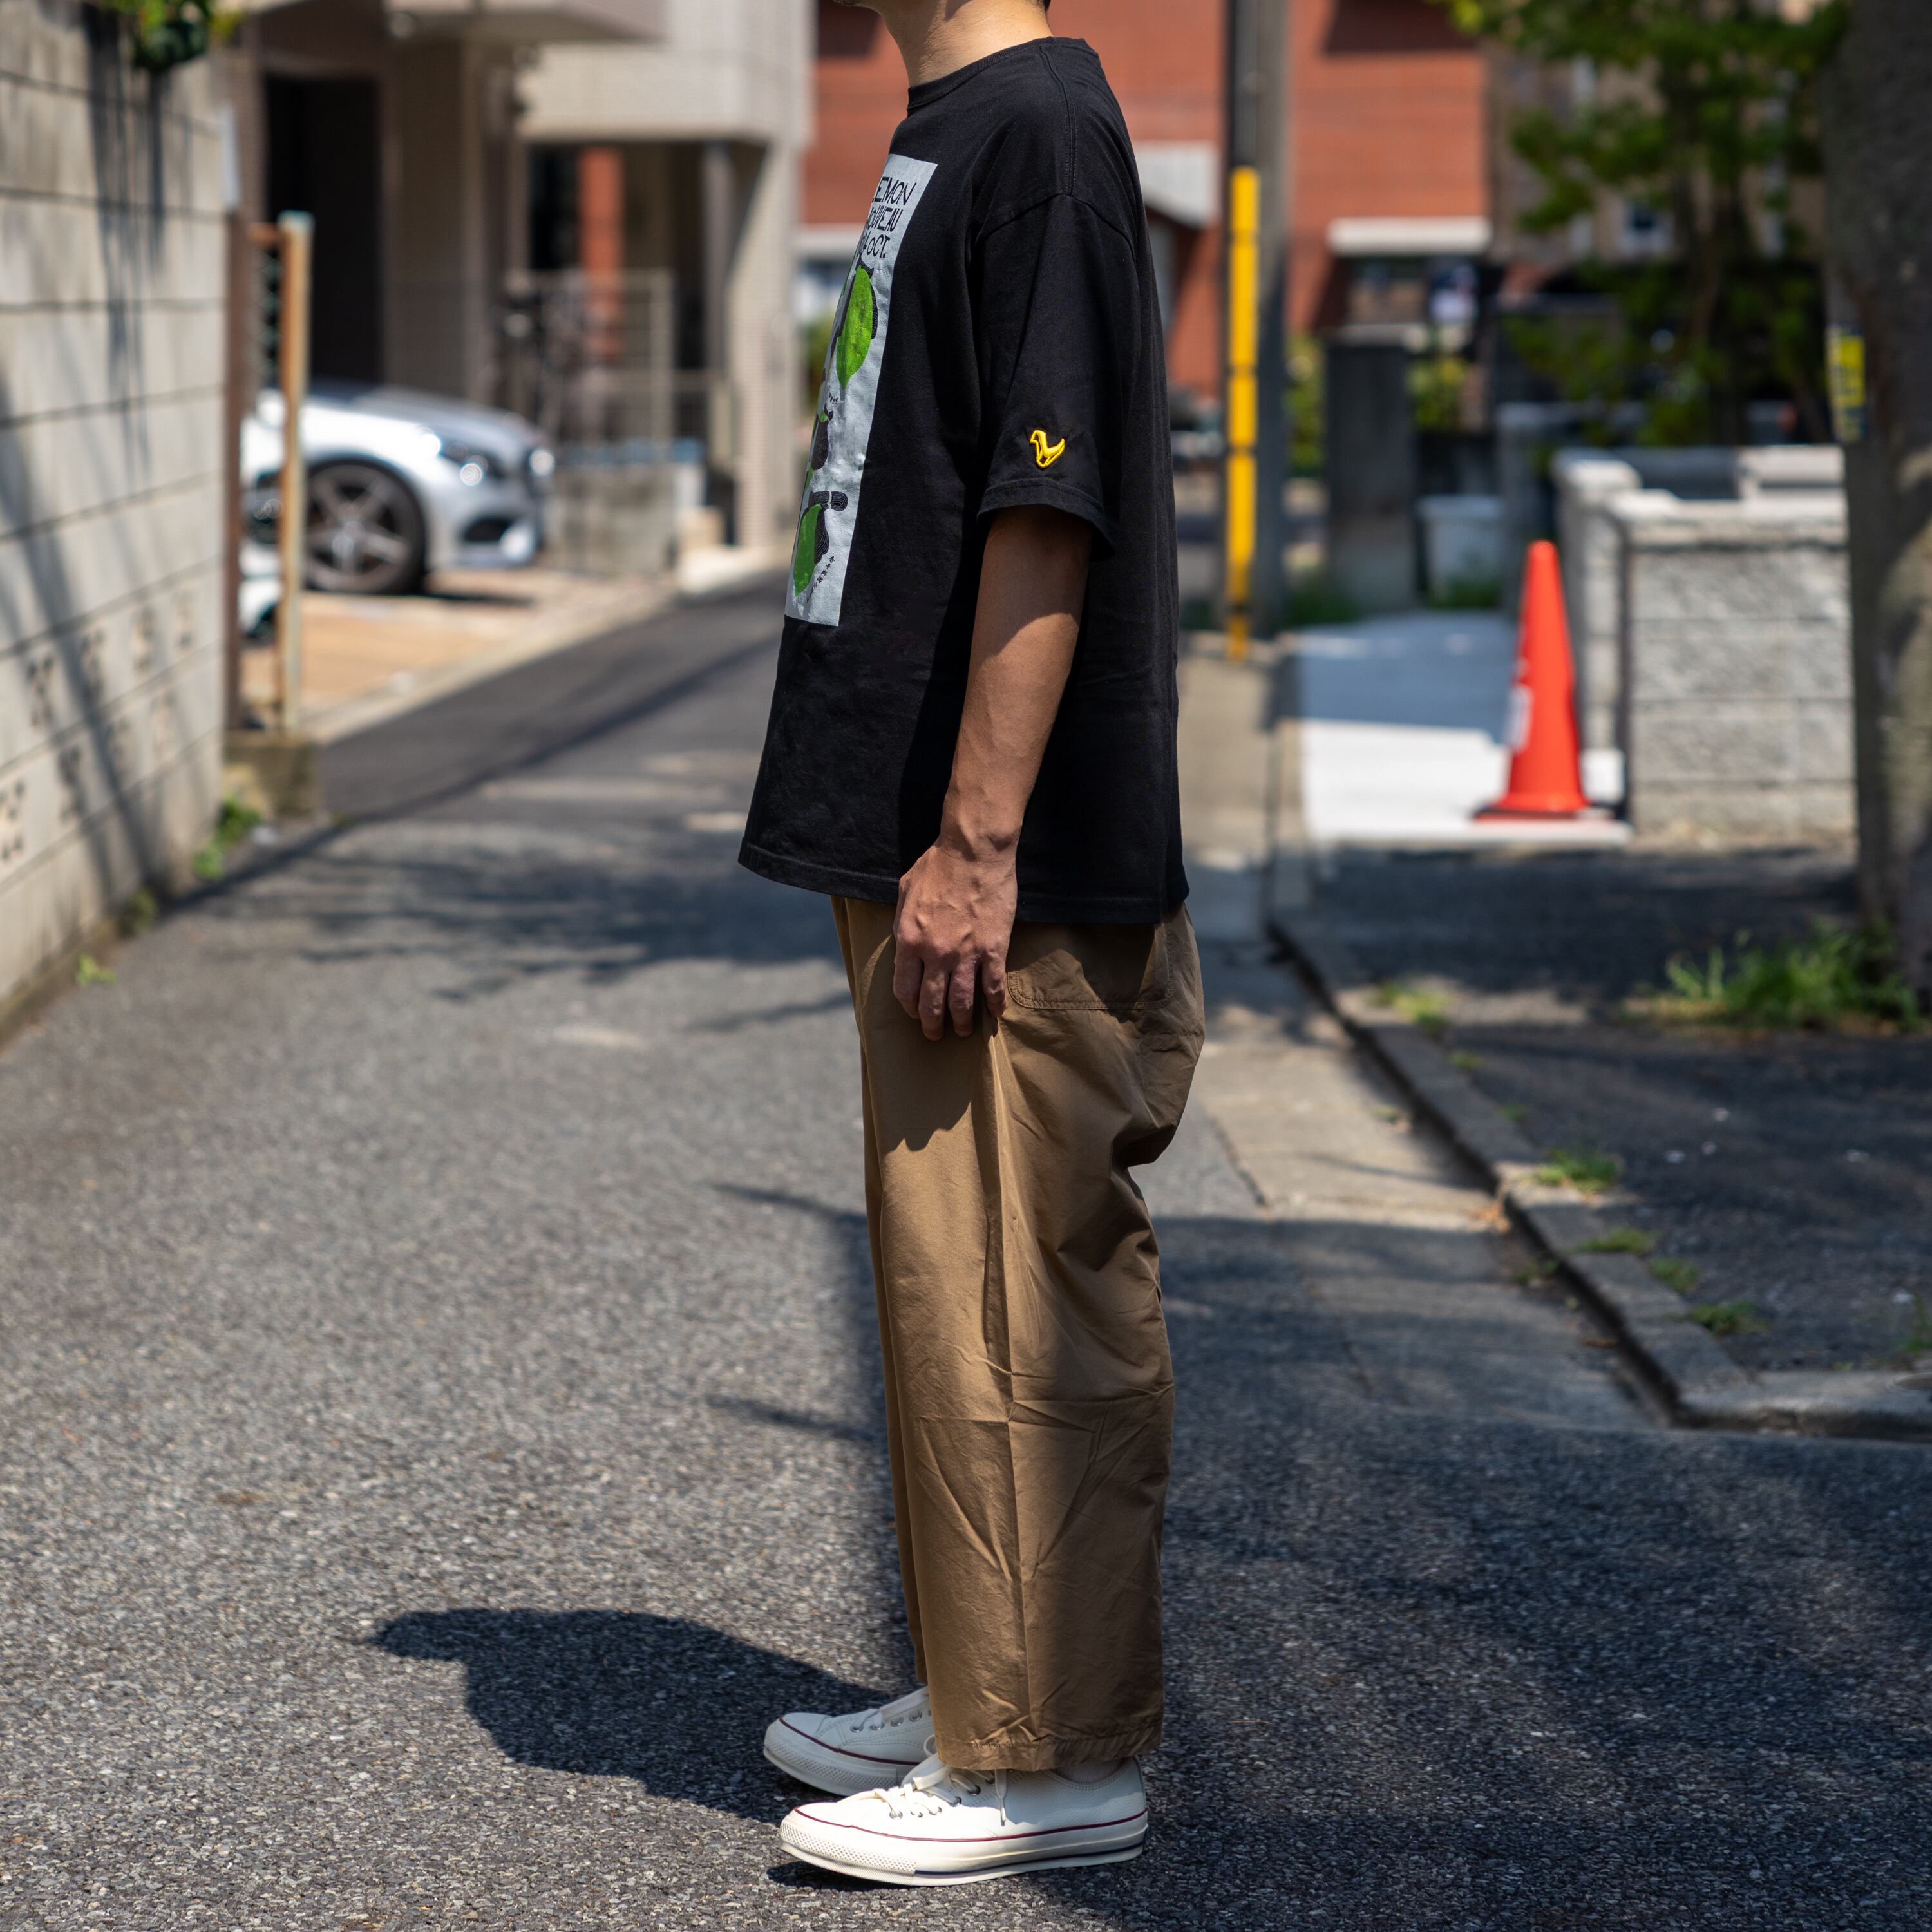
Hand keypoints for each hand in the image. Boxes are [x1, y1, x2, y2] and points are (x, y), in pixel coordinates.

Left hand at [891, 834, 1018, 1039]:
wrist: (974, 851)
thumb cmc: (937, 865)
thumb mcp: (905, 891)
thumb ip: (901, 921)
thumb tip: (901, 941)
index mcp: (909, 940)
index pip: (904, 988)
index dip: (909, 1006)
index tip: (915, 1012)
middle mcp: (935, 953)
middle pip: (931, 1003)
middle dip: (932, 1024)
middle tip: (936, 1034)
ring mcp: (966, 954)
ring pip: (962, 1002)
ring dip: (961, 1022)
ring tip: (963, 1031)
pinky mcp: (993, 949)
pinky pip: (994, 986)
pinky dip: (994, 1004)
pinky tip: (995, 1013)